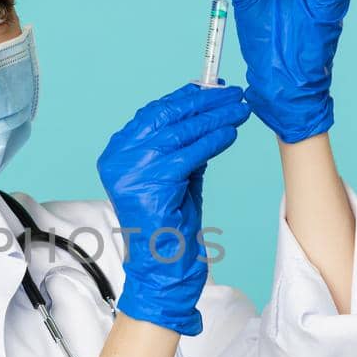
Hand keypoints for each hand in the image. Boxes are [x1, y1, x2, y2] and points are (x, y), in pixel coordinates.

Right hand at [96, 83, 250, 335]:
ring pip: (178, 133)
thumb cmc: (171, 224)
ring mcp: (130, 173)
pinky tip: (229, 134)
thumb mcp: (178, 174)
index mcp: (117, 154)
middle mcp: (118, 160)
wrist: (162, 268)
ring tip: (239, 111)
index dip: (184, 97)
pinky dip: (211, 141)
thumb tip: (209, 107)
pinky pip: (187, 154)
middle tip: (233, 94)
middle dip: (202, 102)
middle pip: (164, 117)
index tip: (213, 87)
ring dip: (213, 118)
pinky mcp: (150, 186)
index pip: (152, 113)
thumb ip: (186, 144)